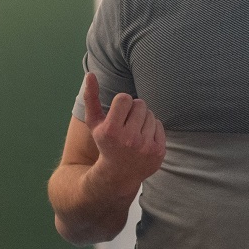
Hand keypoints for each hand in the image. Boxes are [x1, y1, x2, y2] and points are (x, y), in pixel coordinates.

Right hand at [81, 73, 165, 188]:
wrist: (119, 174)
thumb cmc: (105, 143)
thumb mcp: (94, 123)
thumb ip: (90, 98)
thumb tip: (90, 74)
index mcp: (111, 131)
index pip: (124, 98)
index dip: (122, 104)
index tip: (118, 115)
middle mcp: (129, 139)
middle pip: (140, 103)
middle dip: (133, 110)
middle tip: (127, 124)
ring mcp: (145, 146)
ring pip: (150, 113)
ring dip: (143, 119)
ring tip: (135, 132)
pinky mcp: (158, 151)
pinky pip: (159, 124)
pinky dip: (152, 129)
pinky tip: (143, 139)